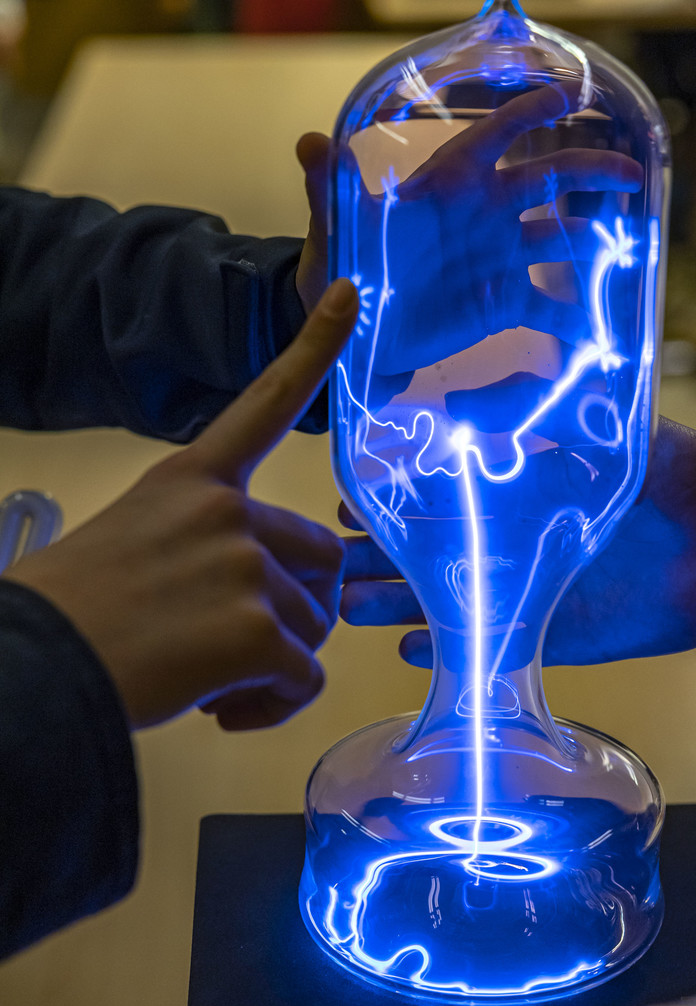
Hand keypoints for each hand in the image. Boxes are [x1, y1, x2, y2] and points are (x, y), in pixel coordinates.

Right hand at [5, 279, 358, 729]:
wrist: (36, 666)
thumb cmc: (72, 612)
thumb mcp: (133, 543)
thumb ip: (202, 546)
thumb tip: (251, 596)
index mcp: (191, 480)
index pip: (264, 403)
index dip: (313, 350)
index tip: (348, 294)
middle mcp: (227, 511)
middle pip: (322, 559)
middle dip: (298, 607)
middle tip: (246, 643)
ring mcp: (246, 567)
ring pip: (314, 626)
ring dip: (277, 663)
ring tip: (214, 680)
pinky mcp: (257, 631)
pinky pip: (307, 678)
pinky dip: (275, 704)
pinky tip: (223, 709)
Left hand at [295, 81, 642, 370]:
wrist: (355, 333)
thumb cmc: (342, 273)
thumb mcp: (334, 233)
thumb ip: (329, 190)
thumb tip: (309, 143)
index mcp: (448, 184)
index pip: (493, 136)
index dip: (527, 114)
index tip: (564, 98)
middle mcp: (484, 213)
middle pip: (546, 179)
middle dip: (589, 173)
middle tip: (629, 175)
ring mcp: (499, 257)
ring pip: (560, 237)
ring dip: (594, 239)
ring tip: (629, 246)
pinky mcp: (503, 303)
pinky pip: (548, 306)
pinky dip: (574, 319)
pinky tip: (601, 332)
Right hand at [340, 419, 695, 666]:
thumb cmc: (675, 472)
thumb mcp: (601, 429)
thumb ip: (535, 414)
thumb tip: (460, 401)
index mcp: (519, 492)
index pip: (437, 497)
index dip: (390, 502)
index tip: (345, 505)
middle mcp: (515, 541)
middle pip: (430, 554)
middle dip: (378, 559)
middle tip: (330, 567)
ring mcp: (529, 590)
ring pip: (447, 601)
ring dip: (397, 606)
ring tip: (350, 609)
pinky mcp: (553, 634)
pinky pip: (490, 648)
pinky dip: (450, 652)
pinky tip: (409, 655)